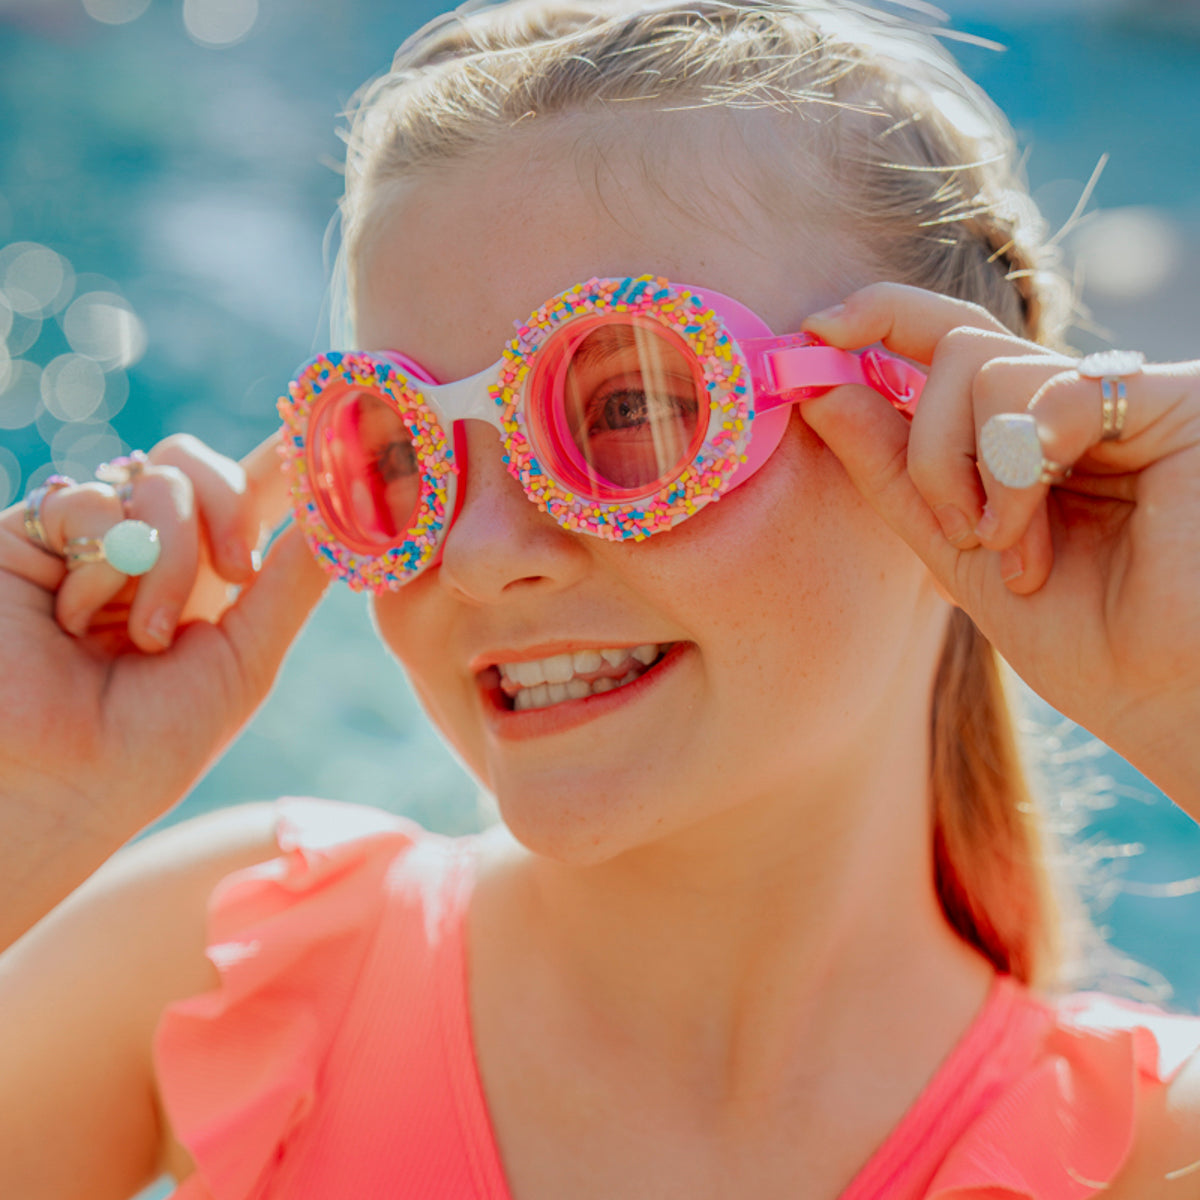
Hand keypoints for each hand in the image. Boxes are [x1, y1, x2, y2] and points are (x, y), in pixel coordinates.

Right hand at [0, 431, 327, 946]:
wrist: (56, 784)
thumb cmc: (153, 743)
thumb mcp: (245, 662)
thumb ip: (289, 585)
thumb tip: (338, 513)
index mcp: (208, 577)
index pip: (250, 493)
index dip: (286, 457)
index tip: (329, 426)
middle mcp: (151, 549)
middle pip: (203, 466)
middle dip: (231, 509)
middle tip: (238, 572)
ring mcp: (92, 539)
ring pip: (159, 480)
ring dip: (168, 560)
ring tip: (143, 637)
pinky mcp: (31, 537)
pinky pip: (91, 503)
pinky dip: (102, 565)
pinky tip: (76, 622)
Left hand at [801, 284, 1199, 810]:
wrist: (1159, 695)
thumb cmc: (1078, 636)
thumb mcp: (954, 547)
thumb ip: (894, 469)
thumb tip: (820, 392)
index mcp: (1026, 430)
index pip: (950, 340)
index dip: (881, 317)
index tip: (814, 333)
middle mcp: (1071, 402)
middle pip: (954, 349)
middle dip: (926, 448)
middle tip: (957, 531)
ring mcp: (1118, 398)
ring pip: (984, 369)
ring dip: (968, 474)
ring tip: (1010, 549)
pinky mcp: (1171, 400)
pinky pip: (1047, 393)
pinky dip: (1017, 473)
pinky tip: (1039, 531)